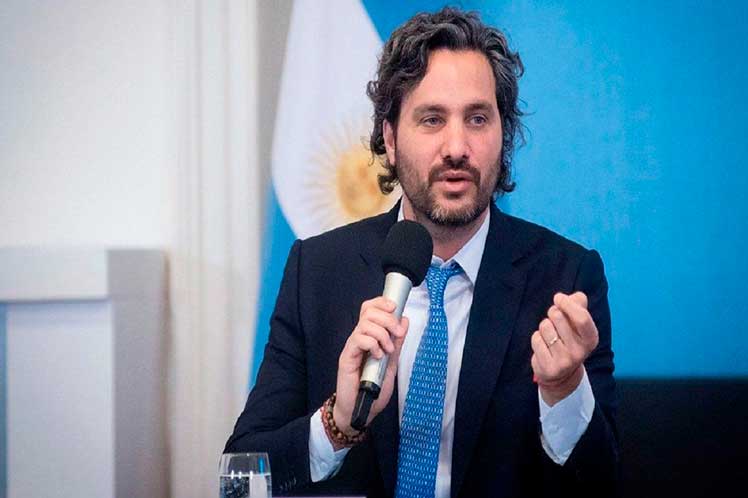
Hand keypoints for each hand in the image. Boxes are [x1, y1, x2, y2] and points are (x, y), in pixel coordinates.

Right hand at [332, 297, 408, 436]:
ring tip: (388, 350)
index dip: (381, 303)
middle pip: (368, 312)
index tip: (395, 308)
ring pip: (365, 324)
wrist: (359, 410)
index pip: (370, 309)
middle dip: (388, 319)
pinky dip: (372, 345)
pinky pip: (358, 339)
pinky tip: (377, 357)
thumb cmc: (373, 389)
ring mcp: (352, 347)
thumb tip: (404, 321)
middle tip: (397, 334)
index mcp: (370, 337)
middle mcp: (359, 338)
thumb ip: (397, 343)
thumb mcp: (391, 364)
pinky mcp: (347, 356)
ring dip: (382, 334)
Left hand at [531, 292, 598, 405]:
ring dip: (544, 327)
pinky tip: (544, 347)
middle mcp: (580, 351)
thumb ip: (578, 306)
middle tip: (555, 322)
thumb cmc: (568, 341)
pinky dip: (537, 338)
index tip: (558, 298)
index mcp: (591, 339)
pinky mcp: (549, 367)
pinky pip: (536, 339)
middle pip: (558, 317)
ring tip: (550, 336)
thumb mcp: (578, 324)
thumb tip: (575, 297)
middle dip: (552, 313)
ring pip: (545, 327)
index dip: (567, 304)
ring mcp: (565, 361)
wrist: (561, 375)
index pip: (582, 318)